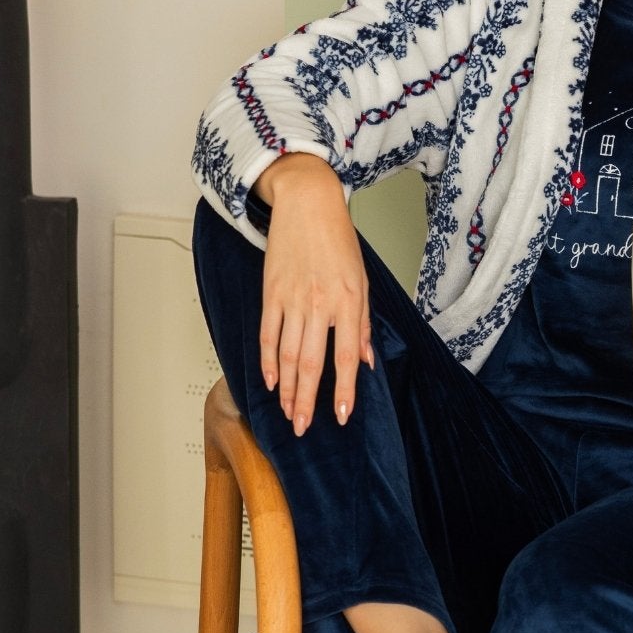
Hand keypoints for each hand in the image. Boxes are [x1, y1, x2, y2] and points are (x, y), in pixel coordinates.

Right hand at [255, 154, 374, 434]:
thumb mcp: (362, 281)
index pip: (346, 357)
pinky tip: (269, 382)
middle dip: (307, 400)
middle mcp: (320, 304)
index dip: (344, 391)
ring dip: (286, 389)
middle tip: (303, 428)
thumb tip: (365, 362)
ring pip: (286, 354)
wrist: (307, 204)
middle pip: (310, 363)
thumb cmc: (339, 242)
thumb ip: (362, 324)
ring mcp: (292, 299)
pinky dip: (267, 361)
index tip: (342, 417)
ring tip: (287, 413)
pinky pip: (267, 334)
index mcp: (348, 302)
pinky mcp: (270, 292)